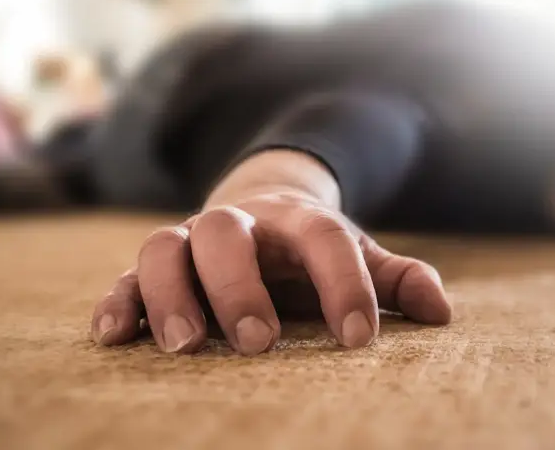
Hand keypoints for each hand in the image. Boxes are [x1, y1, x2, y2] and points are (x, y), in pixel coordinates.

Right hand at [90, 153, 451, 355]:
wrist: (257, 207)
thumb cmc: (311, 249)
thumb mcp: (357, 255)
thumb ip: (395, 279)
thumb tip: (440, 312)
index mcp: (296, 221)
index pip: (324, 240)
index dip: (344, 285)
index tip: (359, 340)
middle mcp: (238, 225)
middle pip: (225, 233)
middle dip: (238, 285)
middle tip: (258, 341)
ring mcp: (189, 241)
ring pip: (164, 248)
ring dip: (169, 293)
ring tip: (184, 347)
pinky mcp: (151, 268)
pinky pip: (122, 278)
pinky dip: (116, 303)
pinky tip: (114, 339)